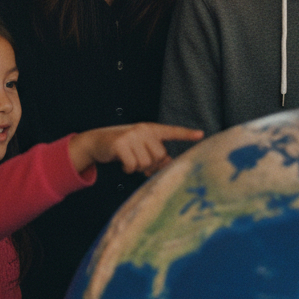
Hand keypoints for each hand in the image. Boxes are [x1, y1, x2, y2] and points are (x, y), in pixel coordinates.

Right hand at [69, 123, 203, 176]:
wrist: (98, 141)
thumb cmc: (123, 146)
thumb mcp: (140, 146)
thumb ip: (155, 153)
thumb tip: (169, 164)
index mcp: (151, 129)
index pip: (172, 131)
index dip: (186, 134)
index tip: (200, 135)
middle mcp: (143, 129)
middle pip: (159, 156)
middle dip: (150, 164)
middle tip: (140, 162)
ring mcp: (132, 135)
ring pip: (146, 163)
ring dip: (137, 167)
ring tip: (130, 160)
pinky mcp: (121, 143)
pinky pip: (132, 165)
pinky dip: (128, 169)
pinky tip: (122, 163)